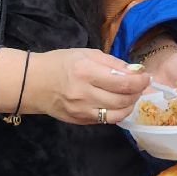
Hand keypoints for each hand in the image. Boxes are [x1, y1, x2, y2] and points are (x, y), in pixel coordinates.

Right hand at [30, 48, 150, 124]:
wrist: (32, 83)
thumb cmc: (59, 63)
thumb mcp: (85, 54)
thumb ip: (112, 63)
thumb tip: (135, 71)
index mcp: (86, 72)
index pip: (124, 82)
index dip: (140, 80)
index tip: (145, 76)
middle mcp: (84, 93)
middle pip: (124, 99)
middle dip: (137, 92)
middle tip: (139, 85)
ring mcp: (82, 110)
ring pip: (118, 114)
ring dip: (130, 104)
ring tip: (129, 95)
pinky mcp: (80, 121)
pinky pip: (107, 120)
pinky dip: (117, 112)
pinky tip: (116, 103)